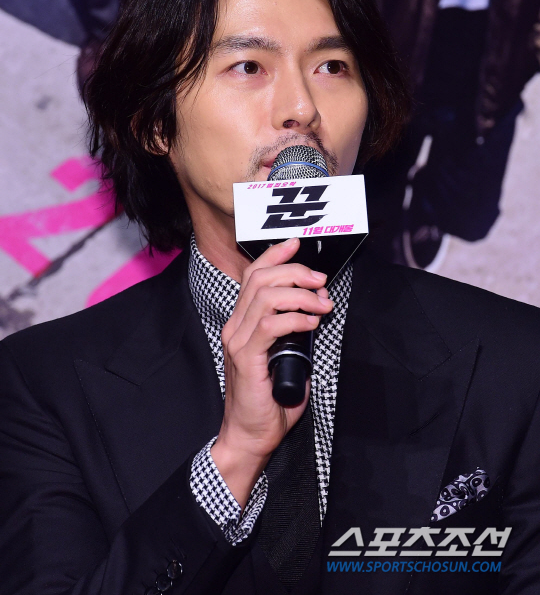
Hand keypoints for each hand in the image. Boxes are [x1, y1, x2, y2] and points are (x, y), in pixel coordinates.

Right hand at [210, 237, 332, 507]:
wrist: (250, 434)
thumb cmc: (269, 399)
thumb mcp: (284, 355)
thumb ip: (292, 331)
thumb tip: (315, 309)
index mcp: (243, 322)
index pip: (253, 276)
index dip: (275, 255)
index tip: (296, 244)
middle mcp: (236, 326)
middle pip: (261, 279)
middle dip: (296, 272)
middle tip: (321, 281)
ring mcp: (238, 340)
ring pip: (266, 296)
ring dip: (300, 294)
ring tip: (321, 305)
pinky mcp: (246, 357)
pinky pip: (270, 325)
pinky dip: (295, 318)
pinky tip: (311, 323)